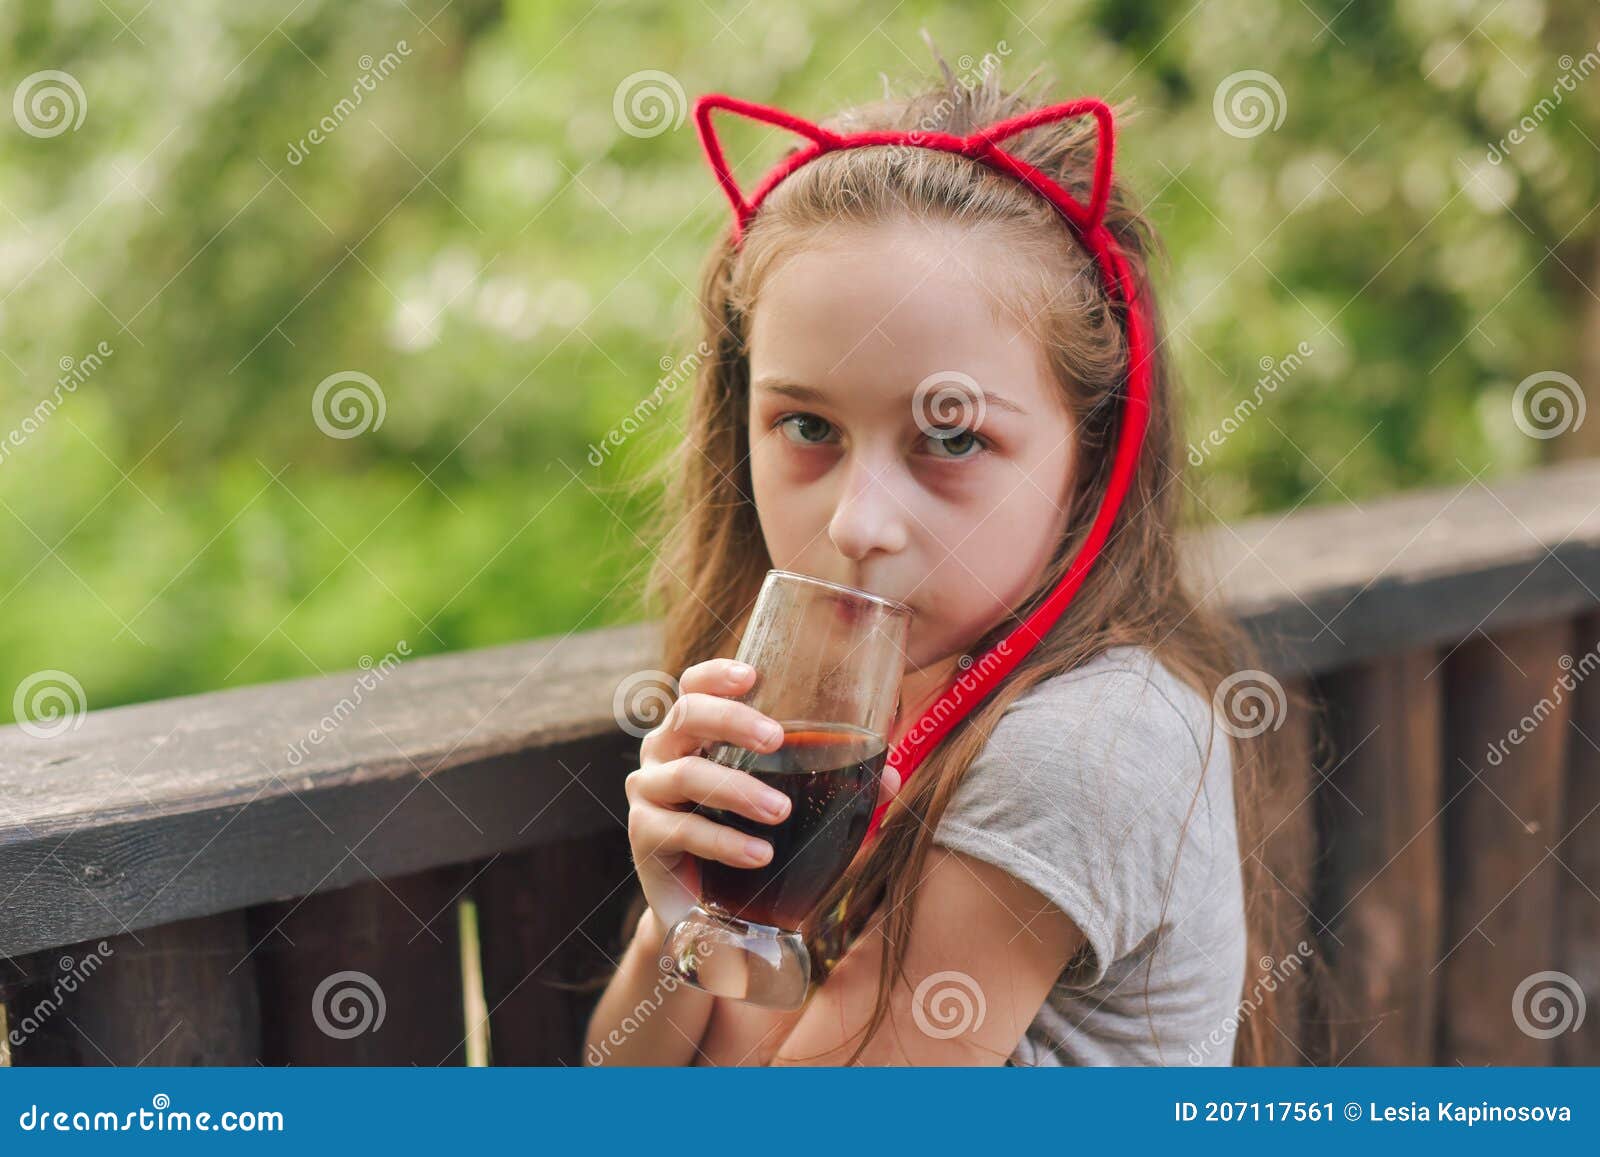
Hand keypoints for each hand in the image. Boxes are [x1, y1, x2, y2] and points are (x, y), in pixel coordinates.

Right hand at [626, 658, 901, 931]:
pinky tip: (760, 855)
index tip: (753, 676)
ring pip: (687, 774)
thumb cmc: (752, 840)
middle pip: (687, 715)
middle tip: (776, 739)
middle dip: (733, 721)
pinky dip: (724, 842)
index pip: (695, 686)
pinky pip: (681, 830)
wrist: (710, 913)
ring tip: (782, 812)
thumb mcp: (793, 810)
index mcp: (696, 733)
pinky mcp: (644, 838)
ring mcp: (648, 794)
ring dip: (738, 789)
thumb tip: (891, 775)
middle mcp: (664, 753)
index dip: (717, 674)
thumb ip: (838, 789)